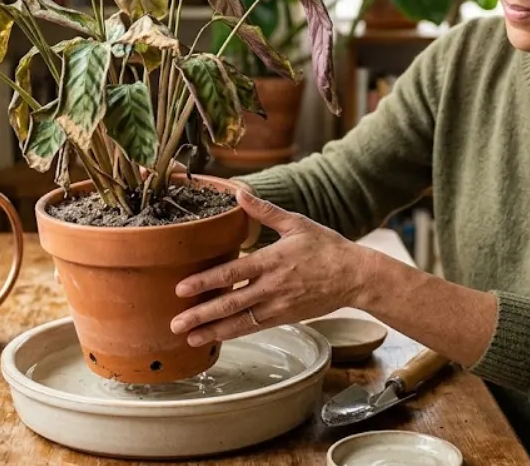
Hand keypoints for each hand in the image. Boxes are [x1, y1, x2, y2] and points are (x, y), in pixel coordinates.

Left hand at [170, 189, 373, 346]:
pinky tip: (215, 337)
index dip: (205, 281)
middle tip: (175, 323)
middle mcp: (272, 287)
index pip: (232, 273)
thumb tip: (239, 192)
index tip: (181, 288)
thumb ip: (265, 211)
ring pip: (240, 322)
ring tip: (188, 338)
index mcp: (272, 260)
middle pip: (230, 304)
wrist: (355, 277)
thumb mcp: (296, 223)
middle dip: (200, 315)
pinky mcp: (284, 318)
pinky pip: (253, 328)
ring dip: (212, 331)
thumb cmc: (326, 247)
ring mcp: (278, 306)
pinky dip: (232, 334)